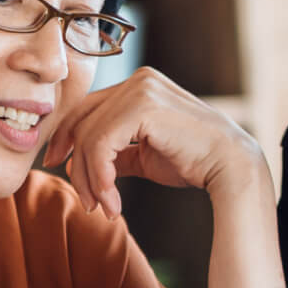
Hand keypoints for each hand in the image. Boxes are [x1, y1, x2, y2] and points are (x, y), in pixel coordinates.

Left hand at [41, 68, 266, 218]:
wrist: (229, 166)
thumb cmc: (192, 161)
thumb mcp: (144, 156)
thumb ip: (115, 154)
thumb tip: (78, 164)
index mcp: (138, 85)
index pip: (87, 108)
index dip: (66, 137)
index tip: (58, 166)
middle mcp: (137, 80)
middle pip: (82, 120)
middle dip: (75, 164)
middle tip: (85, 201)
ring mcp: (140, 89)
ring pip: (88, 135)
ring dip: (91, 180)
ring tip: (104, 207)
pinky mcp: (142, 106)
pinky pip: (101, 143)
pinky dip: (100, 176)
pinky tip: (112, 200)